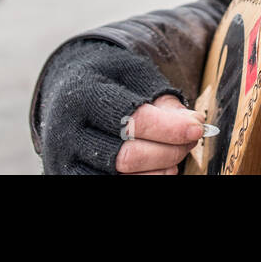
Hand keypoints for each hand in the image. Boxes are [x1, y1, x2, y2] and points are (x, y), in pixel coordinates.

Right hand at [35, 40, 205, 174]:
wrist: (65, 90)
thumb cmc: (105, 79)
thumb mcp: (133, 75)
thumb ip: (162, 100)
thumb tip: (192, 123)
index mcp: (83, 94)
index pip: (132, 119)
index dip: (169, 128)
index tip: (196, 128)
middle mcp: (67, 130)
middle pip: (127, 156)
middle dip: (167, 152)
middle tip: (189, 141)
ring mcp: (64, 159)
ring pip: (120, 177)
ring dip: (157, 171)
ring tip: (174, 157)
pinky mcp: (68, 175)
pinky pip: (111, 186)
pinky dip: (142, 180)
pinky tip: (157, 170)